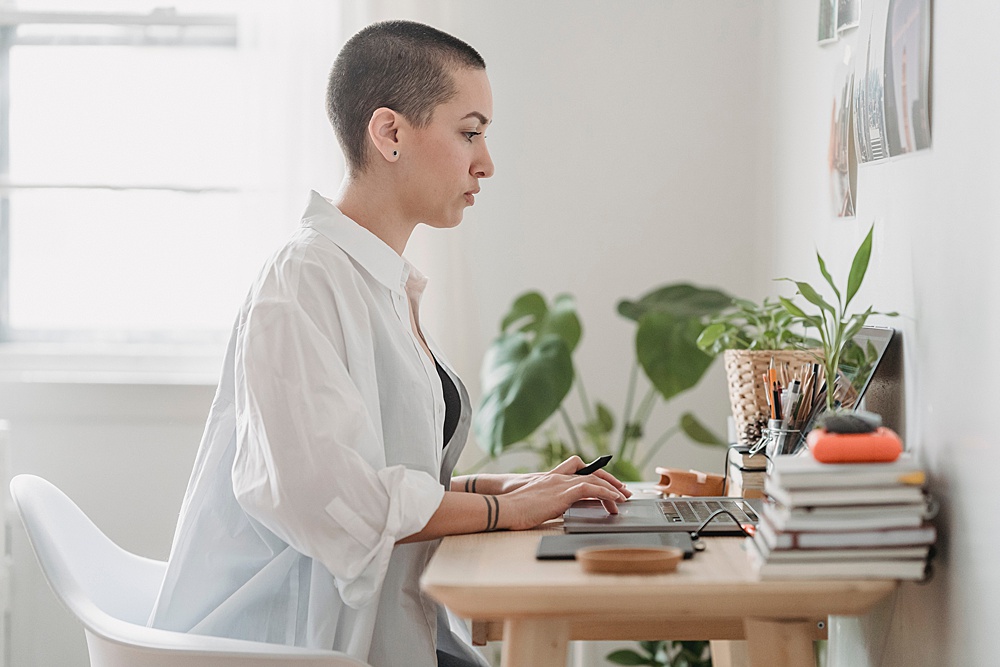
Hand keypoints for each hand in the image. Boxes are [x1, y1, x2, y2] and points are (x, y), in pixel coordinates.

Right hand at [496, 456, 632, 498]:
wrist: (505, 508)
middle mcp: (558, 478)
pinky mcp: (563, 492)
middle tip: (623, 491)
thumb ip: (546, 503)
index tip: (607, 486)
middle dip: (609, 481)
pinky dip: (606, 492)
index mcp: (550, 479)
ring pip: (594, 479)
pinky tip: (615, 499)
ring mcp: (560, 483)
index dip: (595, 478)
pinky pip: (591, 488)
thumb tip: (553, 510)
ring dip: (612, 488)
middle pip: (590, 473)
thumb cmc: (514, 510)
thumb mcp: (534, 504)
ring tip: (624, 498)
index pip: (578, 472)